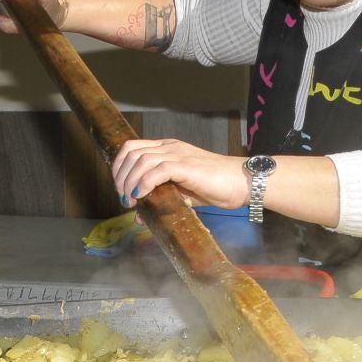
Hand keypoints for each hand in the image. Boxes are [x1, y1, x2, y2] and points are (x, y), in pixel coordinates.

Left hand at [112, 139, 246, 209]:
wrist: (242, 182)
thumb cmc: (217, 187)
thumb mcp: (182, 193)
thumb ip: (161, 199)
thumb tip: (139, 214)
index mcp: (168, 149)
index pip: (132, 148)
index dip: (119, 167)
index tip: (120, 189)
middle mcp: (170, 147)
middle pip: (132, 152)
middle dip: (121, 176)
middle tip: (124, 198)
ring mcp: (179, 154)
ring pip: (141, 160)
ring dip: (130, 182)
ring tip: (132, 200)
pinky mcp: (187, 166)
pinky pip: (158, 170)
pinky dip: (145, 182)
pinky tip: (142, 195)